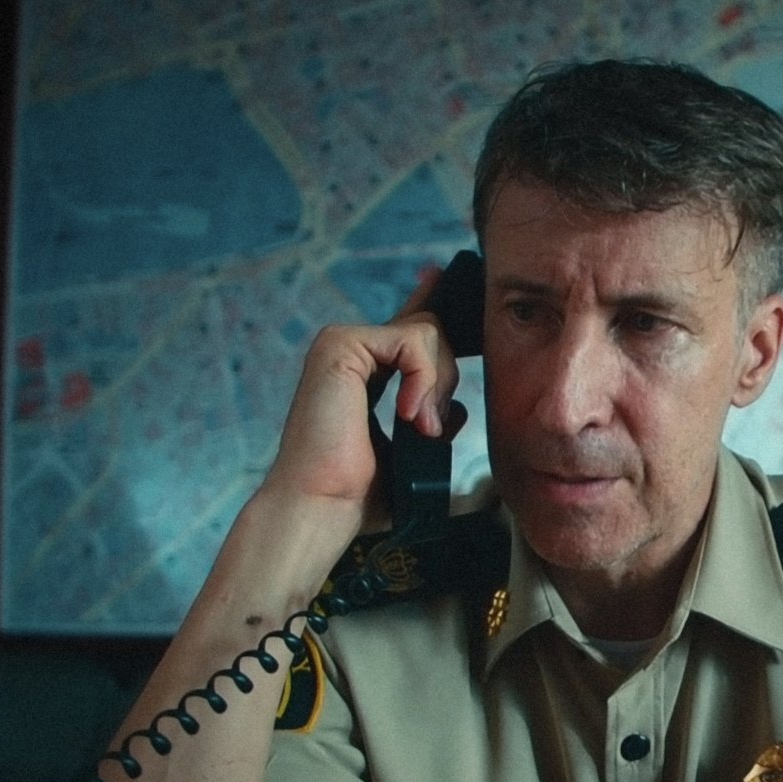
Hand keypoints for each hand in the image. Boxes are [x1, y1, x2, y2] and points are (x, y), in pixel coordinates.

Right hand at [262, 267, 463, 531]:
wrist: (324, 506)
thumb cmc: (359, 492)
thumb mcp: (410, 451)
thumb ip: (431, 419)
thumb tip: (459, 407)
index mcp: (363, 372)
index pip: (405, 327)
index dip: (428, 299)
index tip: (444, 275)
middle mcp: (349, 351)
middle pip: (430, 332)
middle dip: (446, 378)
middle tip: (430, 427)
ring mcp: (341, 344)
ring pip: (427, 333)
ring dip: (437, 385)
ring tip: (421, 429)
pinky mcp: (340, 344)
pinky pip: (413, 341)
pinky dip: (423, 379)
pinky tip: (411, 416)